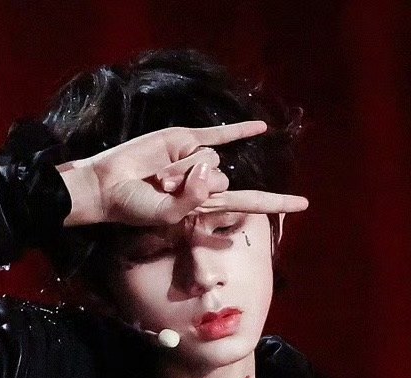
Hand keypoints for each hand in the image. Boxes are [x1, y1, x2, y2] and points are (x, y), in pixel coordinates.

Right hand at [57, 121, 309, 227]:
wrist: (107, 185)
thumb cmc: (132, 208)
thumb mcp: (165, 216)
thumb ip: (191, 200)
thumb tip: (208, 169)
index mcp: (203, 205)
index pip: (248, 203)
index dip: (276, 203)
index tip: (303, 203)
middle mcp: (204, 182)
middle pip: (222, 180)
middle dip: (192, 186)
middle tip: (161, 190)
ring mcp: (196, 159)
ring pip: (210, 160)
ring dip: (182, 169)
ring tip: (157, 176)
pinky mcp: (185, 139)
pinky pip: (218, 133)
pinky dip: (239, 130)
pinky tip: (261, 127)